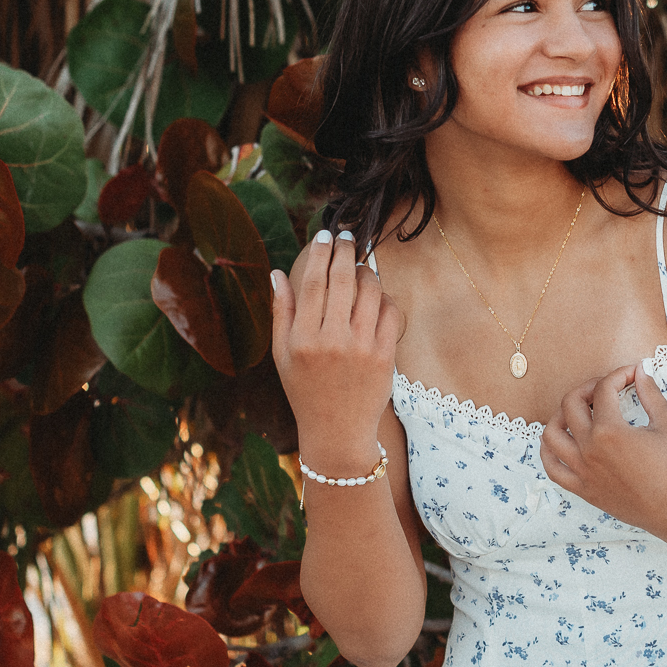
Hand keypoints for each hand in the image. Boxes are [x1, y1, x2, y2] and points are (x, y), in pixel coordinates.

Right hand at [272, 230, 403, 465]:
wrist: (337, 431)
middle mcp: (331, 340)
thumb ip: (281, 312)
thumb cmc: (305, 390)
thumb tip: (276, 273)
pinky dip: (384, 298)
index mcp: (302, 338)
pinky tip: (375, 296)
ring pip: (369, 291)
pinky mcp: (384, 356)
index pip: (312, 282)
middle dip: (344, 251)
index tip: (323, 235)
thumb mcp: (282, 354)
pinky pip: (389, 312)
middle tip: (345, 237)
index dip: (319, 253)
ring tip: (360, 267)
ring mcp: (361, 348)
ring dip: (366, 272)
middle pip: (342, 280)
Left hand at [539, 362, 666, 548]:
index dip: (620, 375)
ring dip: (561, 414)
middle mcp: (589, 449)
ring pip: (551, 434)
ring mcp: (582, 471)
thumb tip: (641, 372)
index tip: (634, 373)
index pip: (605, 389)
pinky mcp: (583, 489)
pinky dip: (549, 451)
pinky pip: (553, 468)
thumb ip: (651, 395)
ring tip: (580, 410)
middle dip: (589, 387)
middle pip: (571, 404)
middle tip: (607, 387)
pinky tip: (559, 440)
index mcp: (610, 431)